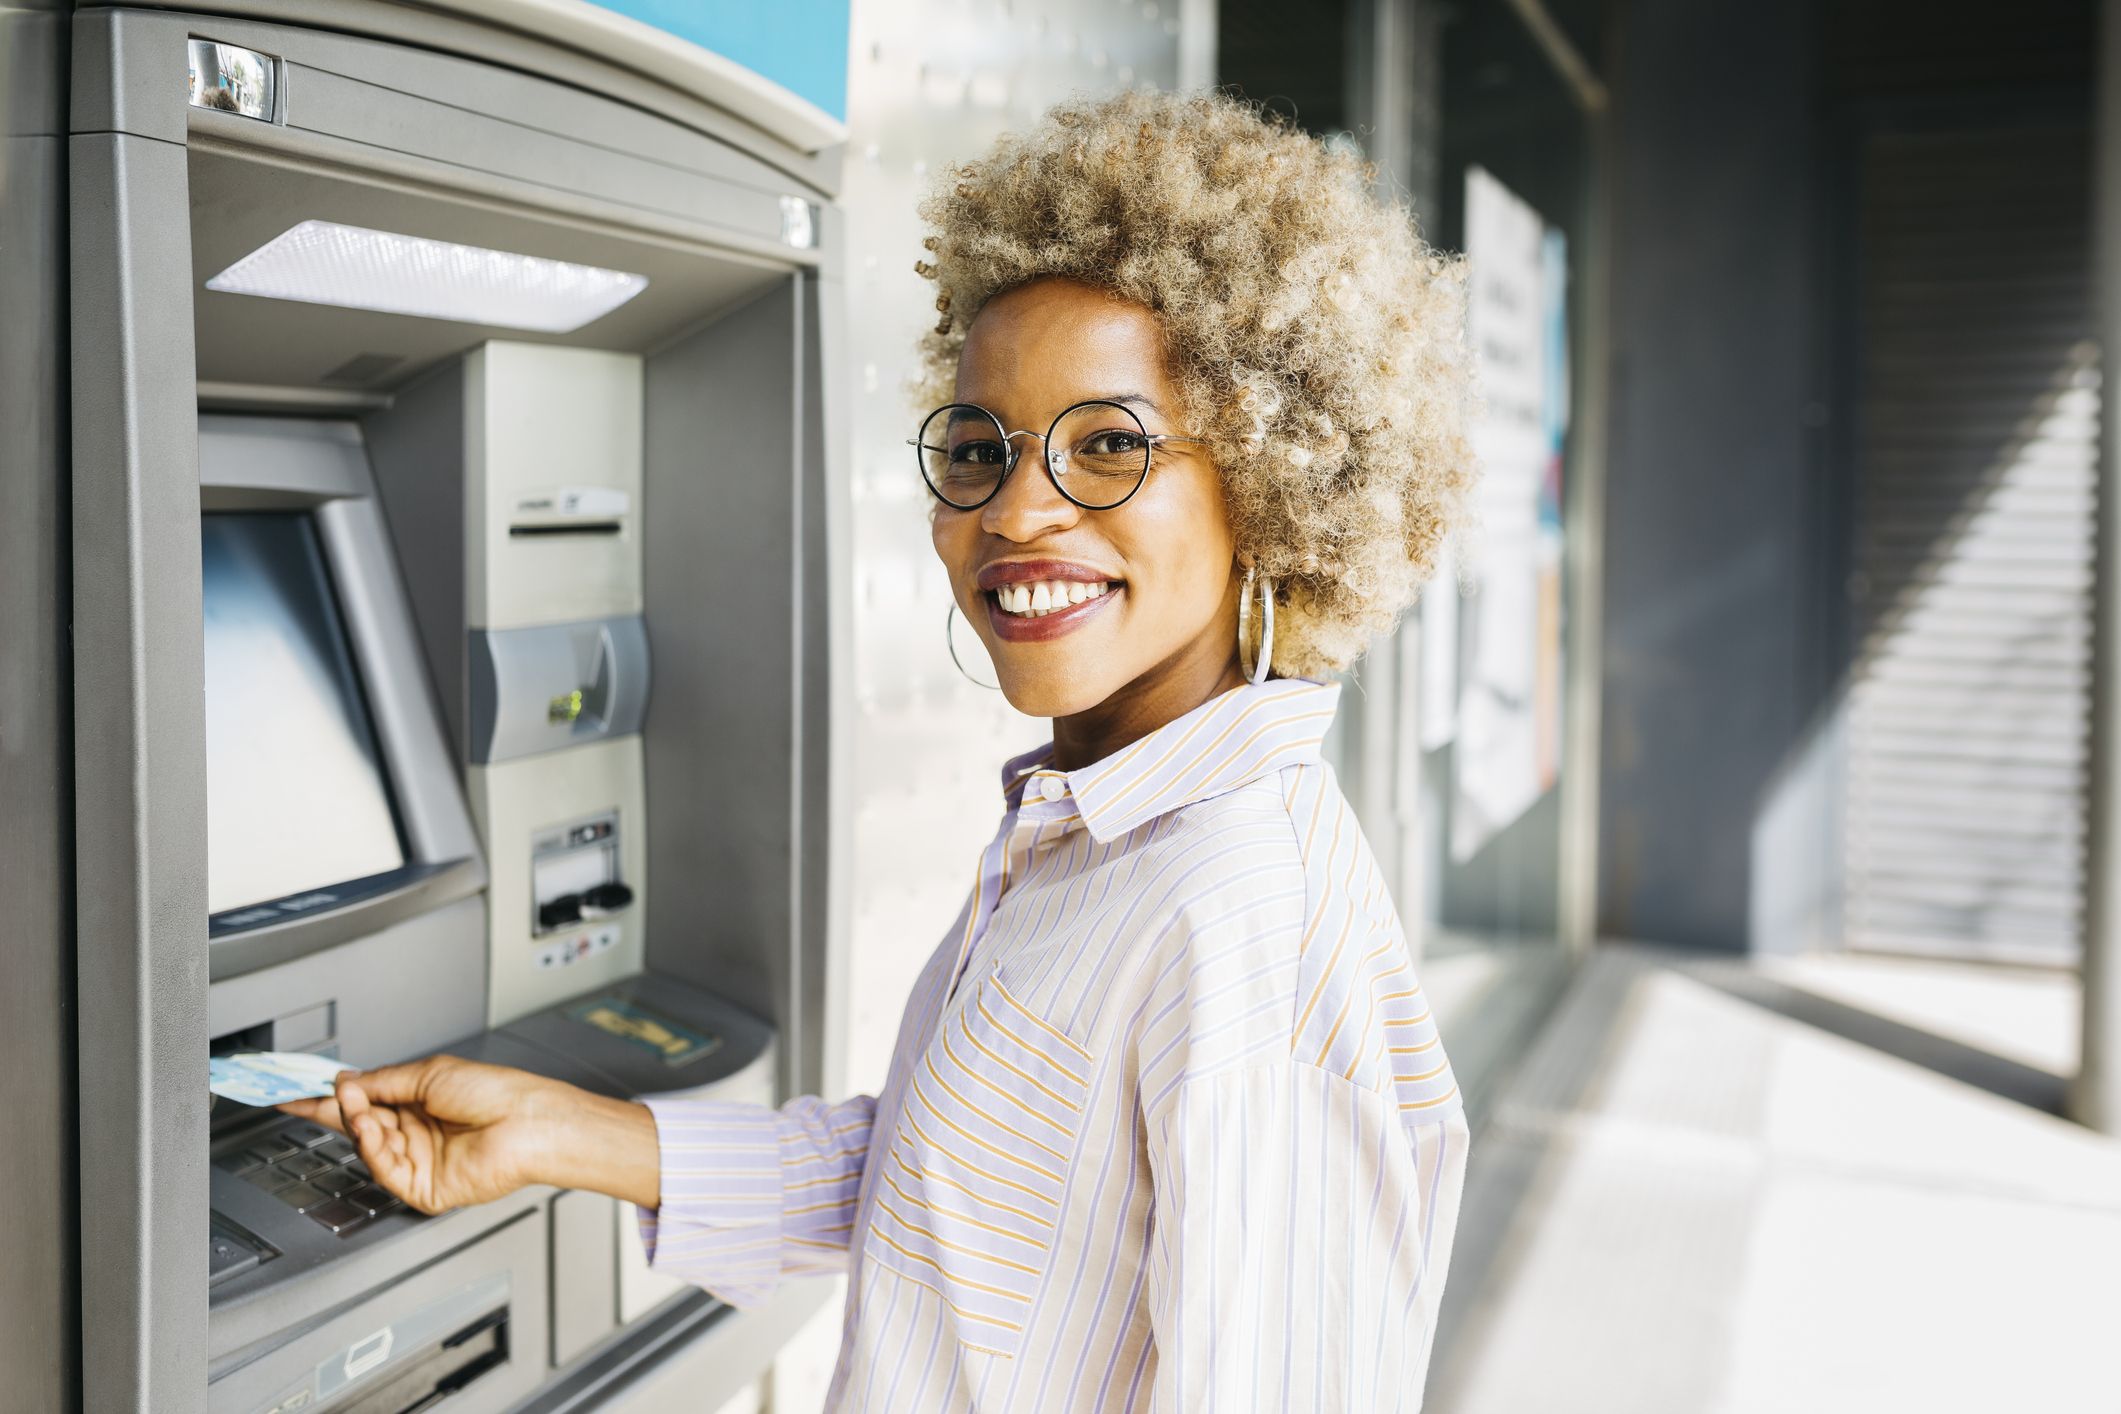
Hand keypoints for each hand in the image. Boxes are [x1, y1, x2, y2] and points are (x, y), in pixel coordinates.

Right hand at [279, 1056, 657, 1214]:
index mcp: (420, 1102)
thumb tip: (347, 1080)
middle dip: (335, 1111)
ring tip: (353, 1104)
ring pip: (370, 1148)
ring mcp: (420, 1162)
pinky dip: (373, 1149)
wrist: (529, 1122)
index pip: (366, 1101)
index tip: (297, 1091)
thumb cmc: (498, 1092)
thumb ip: (384, 1081)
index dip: (331, 1097)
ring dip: (357, 1125)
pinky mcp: (425, 1189)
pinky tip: (371, 1128)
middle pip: (361, 1126)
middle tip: (307, 1098)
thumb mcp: (431, 1074)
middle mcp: (418, 1132)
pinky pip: (387, 1171)